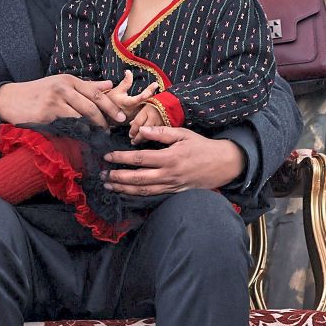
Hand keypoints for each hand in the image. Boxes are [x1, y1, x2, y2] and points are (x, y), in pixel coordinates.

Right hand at [0, 74, 121, 128]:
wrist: (10, 100)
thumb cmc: (38, 93)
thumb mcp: (61, 85)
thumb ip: (86, 86)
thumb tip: (109, 84)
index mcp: (69, 80)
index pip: (96, 92)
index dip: (110, 106)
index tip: (121, 117)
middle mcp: (63, 88)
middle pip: (91, 104)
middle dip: (105, 119)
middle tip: (112, 129)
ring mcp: (54, 100)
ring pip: (81, 115)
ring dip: (93, 127)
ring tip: (99, 135)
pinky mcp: (46, 114)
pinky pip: (67, 124)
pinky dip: (78, 131)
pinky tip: (83, 136)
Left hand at [103, 125, 245, 195]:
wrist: (222, 165)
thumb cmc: (201, 146)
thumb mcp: (183, 134)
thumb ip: (160, 133)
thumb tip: (140, 130)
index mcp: (170, 158)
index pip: (139, 159)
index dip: (121, 158)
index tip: (107, 156)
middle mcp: (169, 174)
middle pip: (137, 179)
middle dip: (117, 178)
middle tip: (102, 175)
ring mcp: (171, 186)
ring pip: (143, 191)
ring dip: (124, 190)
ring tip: (109, 186)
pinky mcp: (174, 193)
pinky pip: (152, 195)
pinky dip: (137, 195)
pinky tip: (126, 193)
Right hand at [105, 71, 158, 122]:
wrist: (107, 113)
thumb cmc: (111, 100)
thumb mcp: (117, 90)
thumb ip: (125, 82)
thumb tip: (129, 71)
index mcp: (126, 104)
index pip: (137, 99)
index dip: (146, 94)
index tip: (153, 86)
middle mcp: (132, 111)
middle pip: (145, 102)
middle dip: (150, 93)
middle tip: (155, 85)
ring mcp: (135, 115)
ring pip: (146, 107)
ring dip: (151, 98)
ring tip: (154, 88)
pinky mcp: (136, 118)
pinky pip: (144, 110)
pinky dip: (148, 103)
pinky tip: (152, 97)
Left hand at [129, 101, 165, 141]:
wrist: (168, 104)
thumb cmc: (153, 105)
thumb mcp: (144, 107)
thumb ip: (138, 116)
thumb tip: (131, 124)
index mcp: (147, 110)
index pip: (138, 123)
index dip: (133, 130)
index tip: (130, 135)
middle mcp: (154, 117)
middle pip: (144, 131)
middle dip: (137, 138)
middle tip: (133, 141)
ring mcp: (161, 123)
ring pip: (150, 135)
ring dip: (143, 140)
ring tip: (137, 142)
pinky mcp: (165, 127)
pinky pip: (157, 135)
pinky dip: (150, 138)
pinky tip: (146, 140)